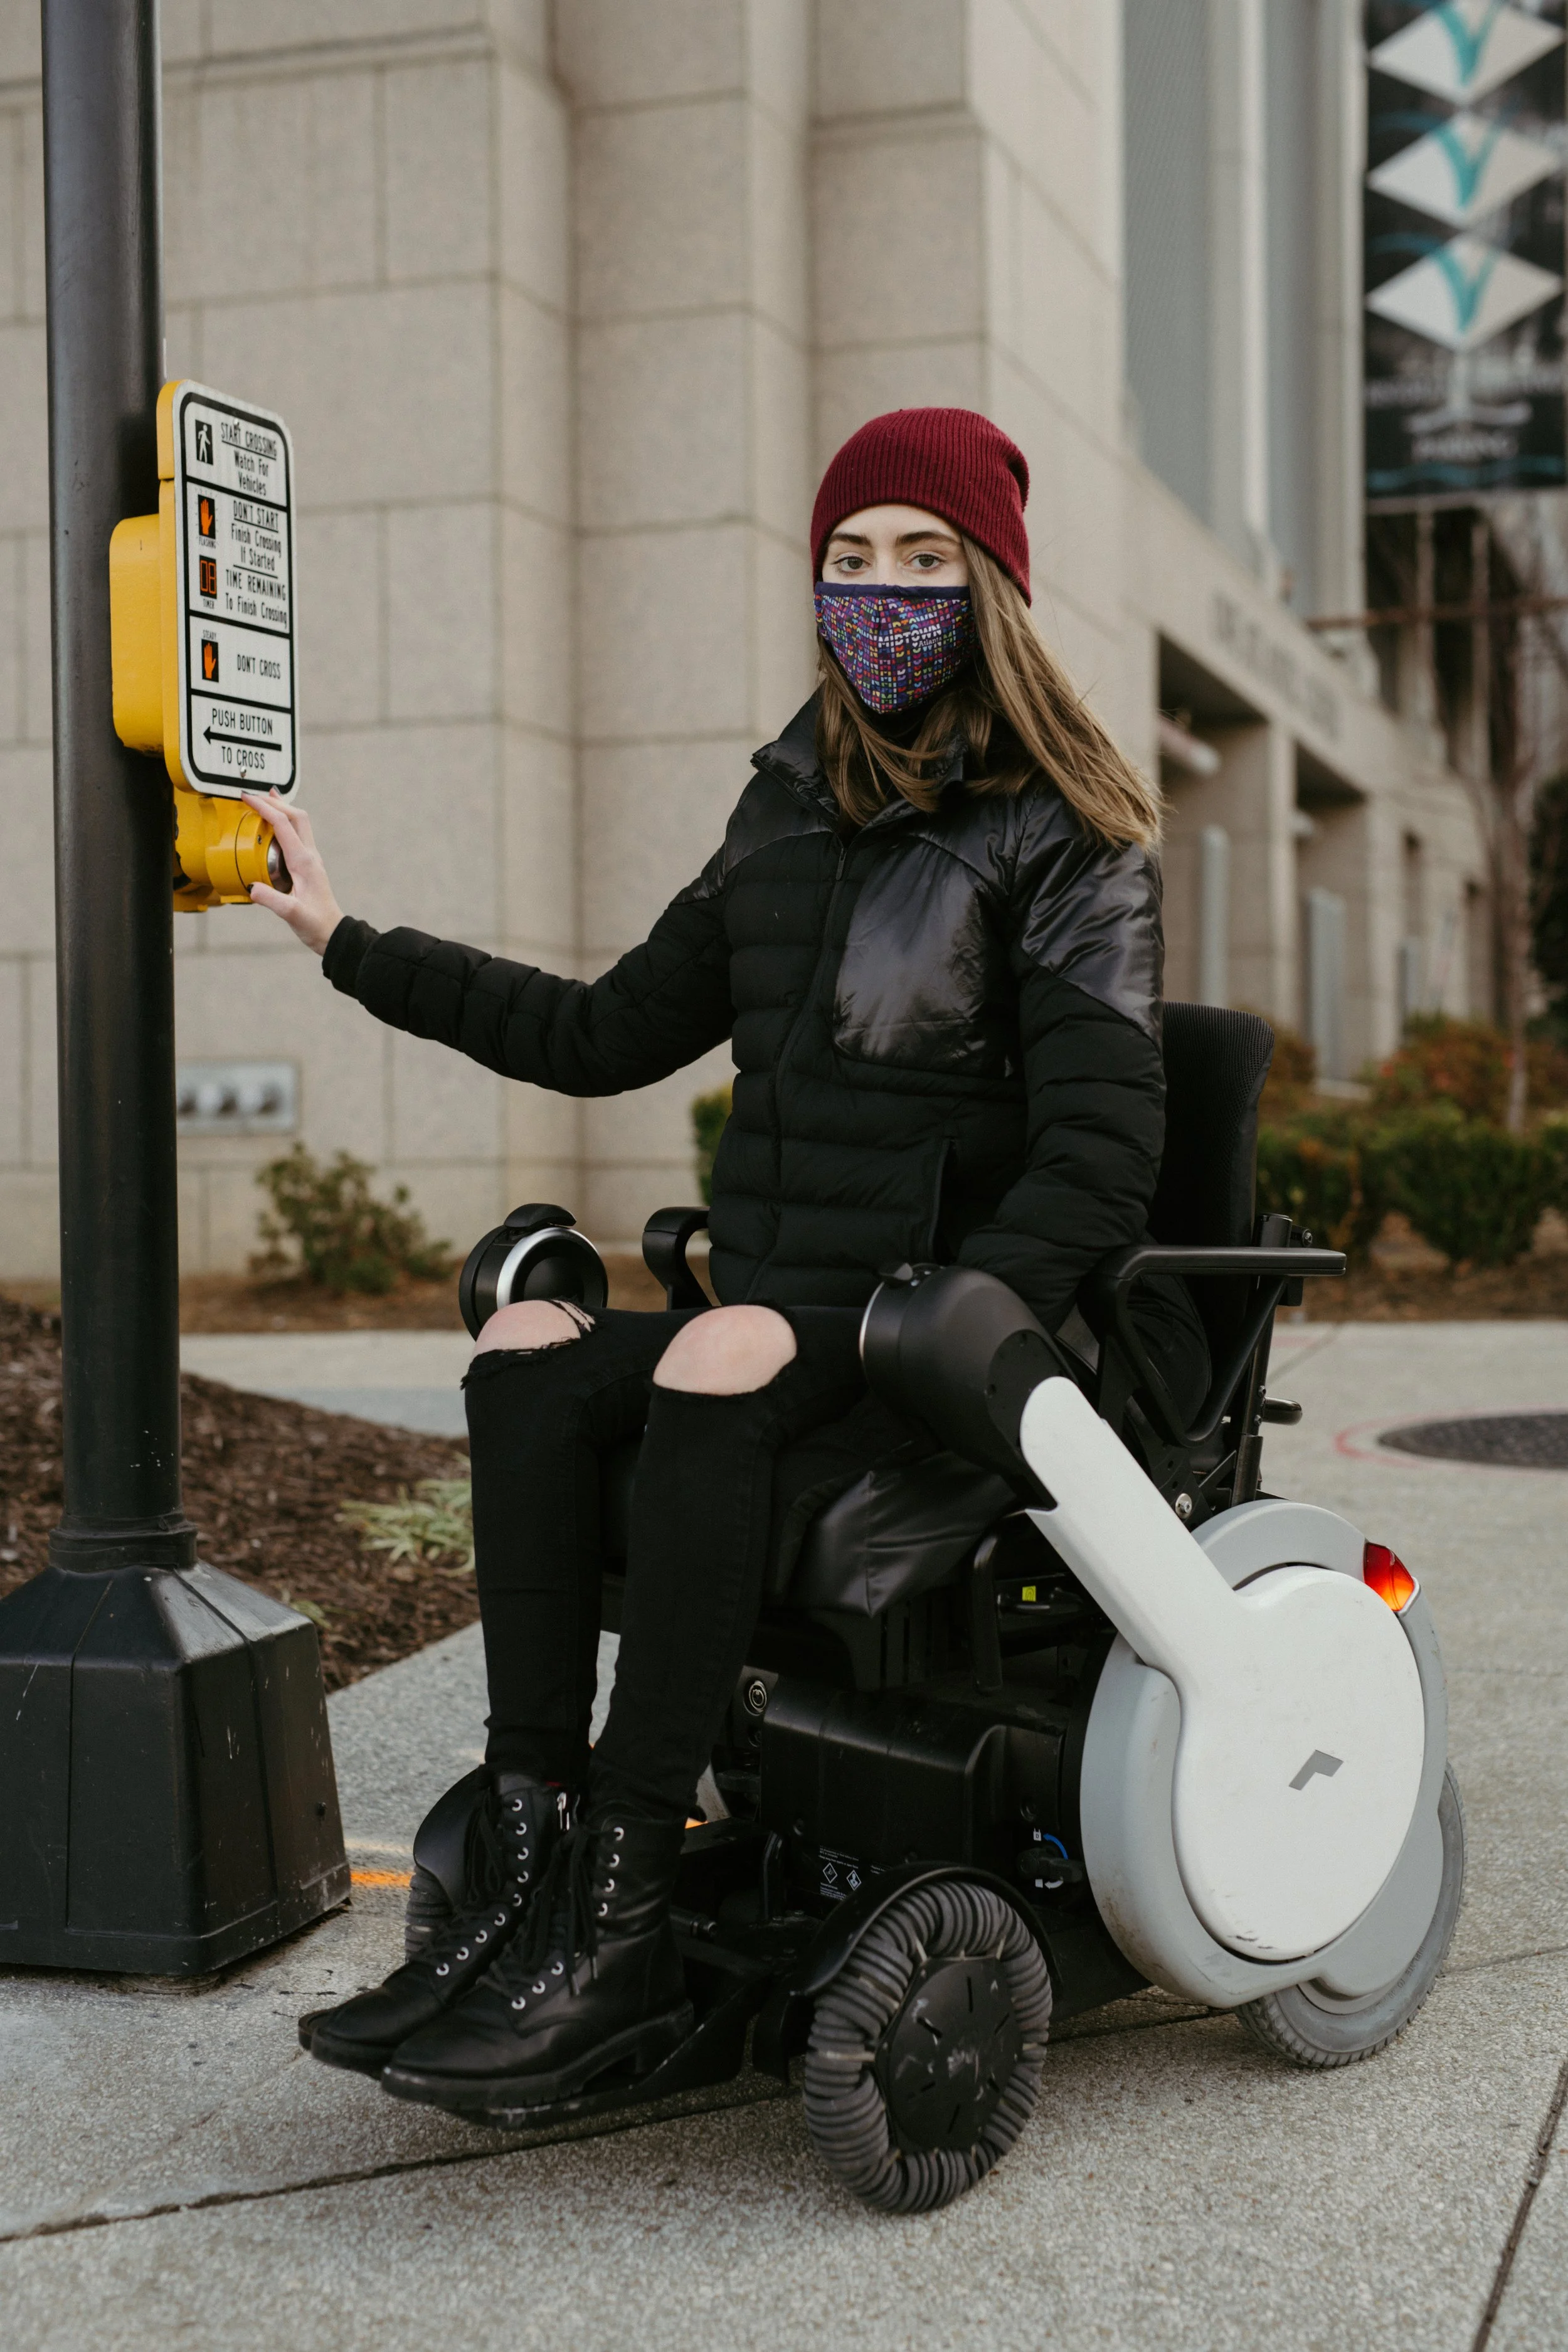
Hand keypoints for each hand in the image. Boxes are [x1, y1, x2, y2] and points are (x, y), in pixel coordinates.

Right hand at [243, 790, 344, 955]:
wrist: (332, 933)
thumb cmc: (316, 924)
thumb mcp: (292, 914)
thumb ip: (272, 900)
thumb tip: (252, 886)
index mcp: (304, 862)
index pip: (284, 825)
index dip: (265, 808)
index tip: (248, 798)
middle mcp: (309, 856)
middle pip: (296, 816)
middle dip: (275, 801)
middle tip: (254, 794)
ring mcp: (310, 859)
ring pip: (299, 824)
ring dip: (282, 809)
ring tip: (265, 799)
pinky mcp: (307, 866)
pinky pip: (296, 836)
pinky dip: (284, 824)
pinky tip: (274, 826)